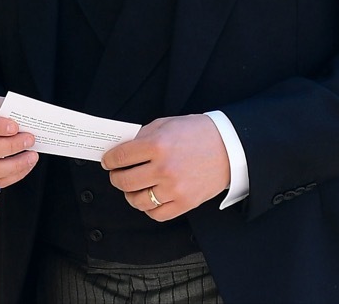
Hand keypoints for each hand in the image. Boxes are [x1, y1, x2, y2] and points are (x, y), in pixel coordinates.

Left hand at [101, 114, 229, 219]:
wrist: (230, 147)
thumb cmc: (197, 133)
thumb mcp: (166, 124)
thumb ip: (143, 137)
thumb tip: (123, 150)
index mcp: (157, 145)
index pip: (121, 157)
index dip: (109, 160)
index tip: (107, 161)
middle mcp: (163, 169)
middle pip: (125, 181)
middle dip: (115, 178)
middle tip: (116, 174)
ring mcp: (174, 189)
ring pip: (138, 200)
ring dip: (129, 194)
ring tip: (131, 188)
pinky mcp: (185, 203)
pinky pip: (157, 213)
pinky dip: (148, 208)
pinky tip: (148, 198)